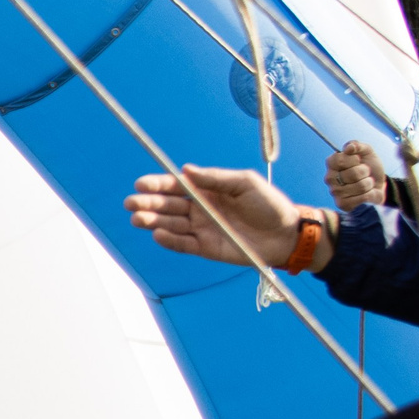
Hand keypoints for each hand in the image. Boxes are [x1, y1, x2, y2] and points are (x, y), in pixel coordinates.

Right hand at [123, 165, 322, 270]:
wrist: (287, 235)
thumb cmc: (269, 205)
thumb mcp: (245, 182)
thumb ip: (215, 177)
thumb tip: (186, 170)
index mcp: (207, 190)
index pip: (176, 186)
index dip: (157, 184)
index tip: (141, 184)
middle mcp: (199, 209)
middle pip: (167, 205)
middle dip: (148, 203)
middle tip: (131, 203)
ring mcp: (201, 229)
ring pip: (170, 224)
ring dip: (152, 221)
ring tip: (138, 219)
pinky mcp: (205, 248)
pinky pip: (182, 244)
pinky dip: (169, 240)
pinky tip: (157, 233)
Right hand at [325, 140, 385, 209]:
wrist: (378, 184)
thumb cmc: (370, 167)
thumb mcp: (367, 152)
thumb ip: (357, 145)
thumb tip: (348, 148)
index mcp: (331, 163)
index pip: (340, 159)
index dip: (354, 159)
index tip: (359, 160)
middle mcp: (329, 178)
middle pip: (352, 173)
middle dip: (365, 172)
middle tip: (365, 173)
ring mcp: (335, 192)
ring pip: (360, 186)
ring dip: (369, 183)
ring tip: (367, 183)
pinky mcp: (343, 205)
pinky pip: (363, 198)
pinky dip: (370, 194)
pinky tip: (367, 193)